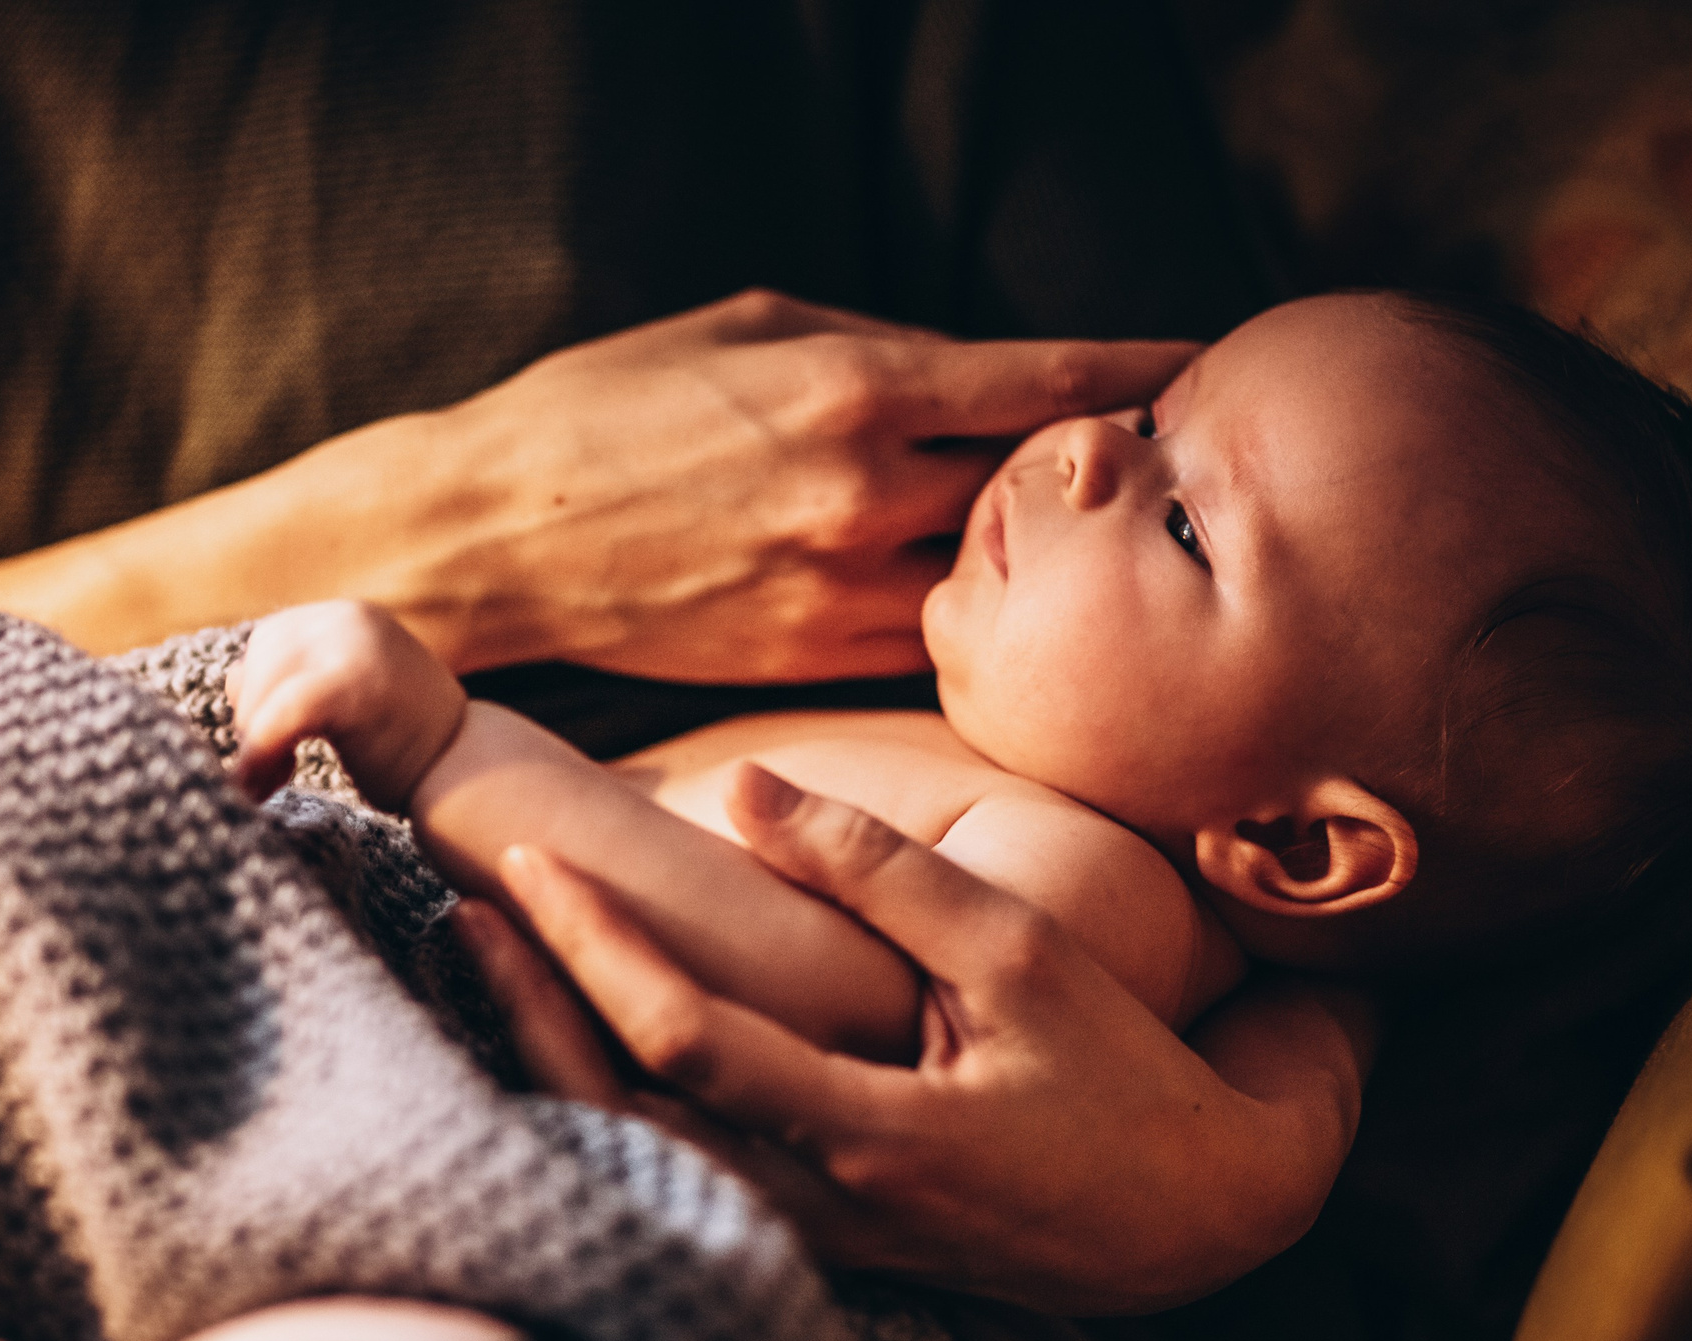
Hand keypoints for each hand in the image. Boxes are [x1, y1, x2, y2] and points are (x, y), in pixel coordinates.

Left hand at [230, 601, 468, 806]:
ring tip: (276, 777)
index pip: (270, 642)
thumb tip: (232, 680)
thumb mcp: (351, 693)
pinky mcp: (352, 685)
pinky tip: (264, 783)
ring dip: (255, 738)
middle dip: (253, 717)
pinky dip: (260, 751)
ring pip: (263, 687)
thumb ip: (301, 676)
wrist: (471, 775)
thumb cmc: (407, 747)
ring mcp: (354, 646)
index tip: (273, 748)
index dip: (256, 696)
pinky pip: (281, 713)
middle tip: (272, 771)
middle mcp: (350, 618)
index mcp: (350, 615)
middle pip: (260, 659)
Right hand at [403, 291, 1197, 680]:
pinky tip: (991, 610)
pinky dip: (971, 624)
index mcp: (857, 388)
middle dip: (1110, 476)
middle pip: (1046, 491)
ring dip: (1047, 566)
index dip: (1143, 373)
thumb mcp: (741, 326)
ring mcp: (839, 592)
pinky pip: (930, 645)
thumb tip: (972, 370)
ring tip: (1082, 552)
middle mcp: (866, 496)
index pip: (1052, 381)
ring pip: (999, 585)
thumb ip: (872, 343)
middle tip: (1162, 467)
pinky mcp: (806, 662)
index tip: (1202, 372)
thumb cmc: (601, 410)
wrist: (489, 538)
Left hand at [474, 764, 1373, 1314]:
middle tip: (467, 914)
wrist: (1195, 1215)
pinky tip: (571, 1035)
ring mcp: (809, 1240)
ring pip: (634, 1165)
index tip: (534, 865)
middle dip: (530, 1018)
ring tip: (493, 963)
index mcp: (871, 1132)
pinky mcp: (813, 1245)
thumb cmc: (1119, 1069)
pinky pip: (676, 1180)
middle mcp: (819, 1206)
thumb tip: (753, 785)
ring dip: (554, 1064)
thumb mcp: (1016, 950)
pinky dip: (607, 1107)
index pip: (686, 1042)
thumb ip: (878, 874)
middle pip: (620, 1124)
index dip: (596, 952)